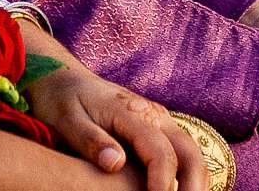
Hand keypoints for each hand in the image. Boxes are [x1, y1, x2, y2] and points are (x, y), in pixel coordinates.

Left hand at [28, 59, 206, 190]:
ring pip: (191, 153)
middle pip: (189, 152)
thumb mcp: (67, 120)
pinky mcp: (158, 129)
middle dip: (195, 186)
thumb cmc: (62, 101)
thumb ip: (91, 141)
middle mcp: (154, 114)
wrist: (63, 78)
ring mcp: (159, 120)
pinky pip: (182, 153)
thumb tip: (116, 164)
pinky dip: (188, 175)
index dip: (163, 181)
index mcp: (132, 112)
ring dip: (196, 182)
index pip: (159, 151)